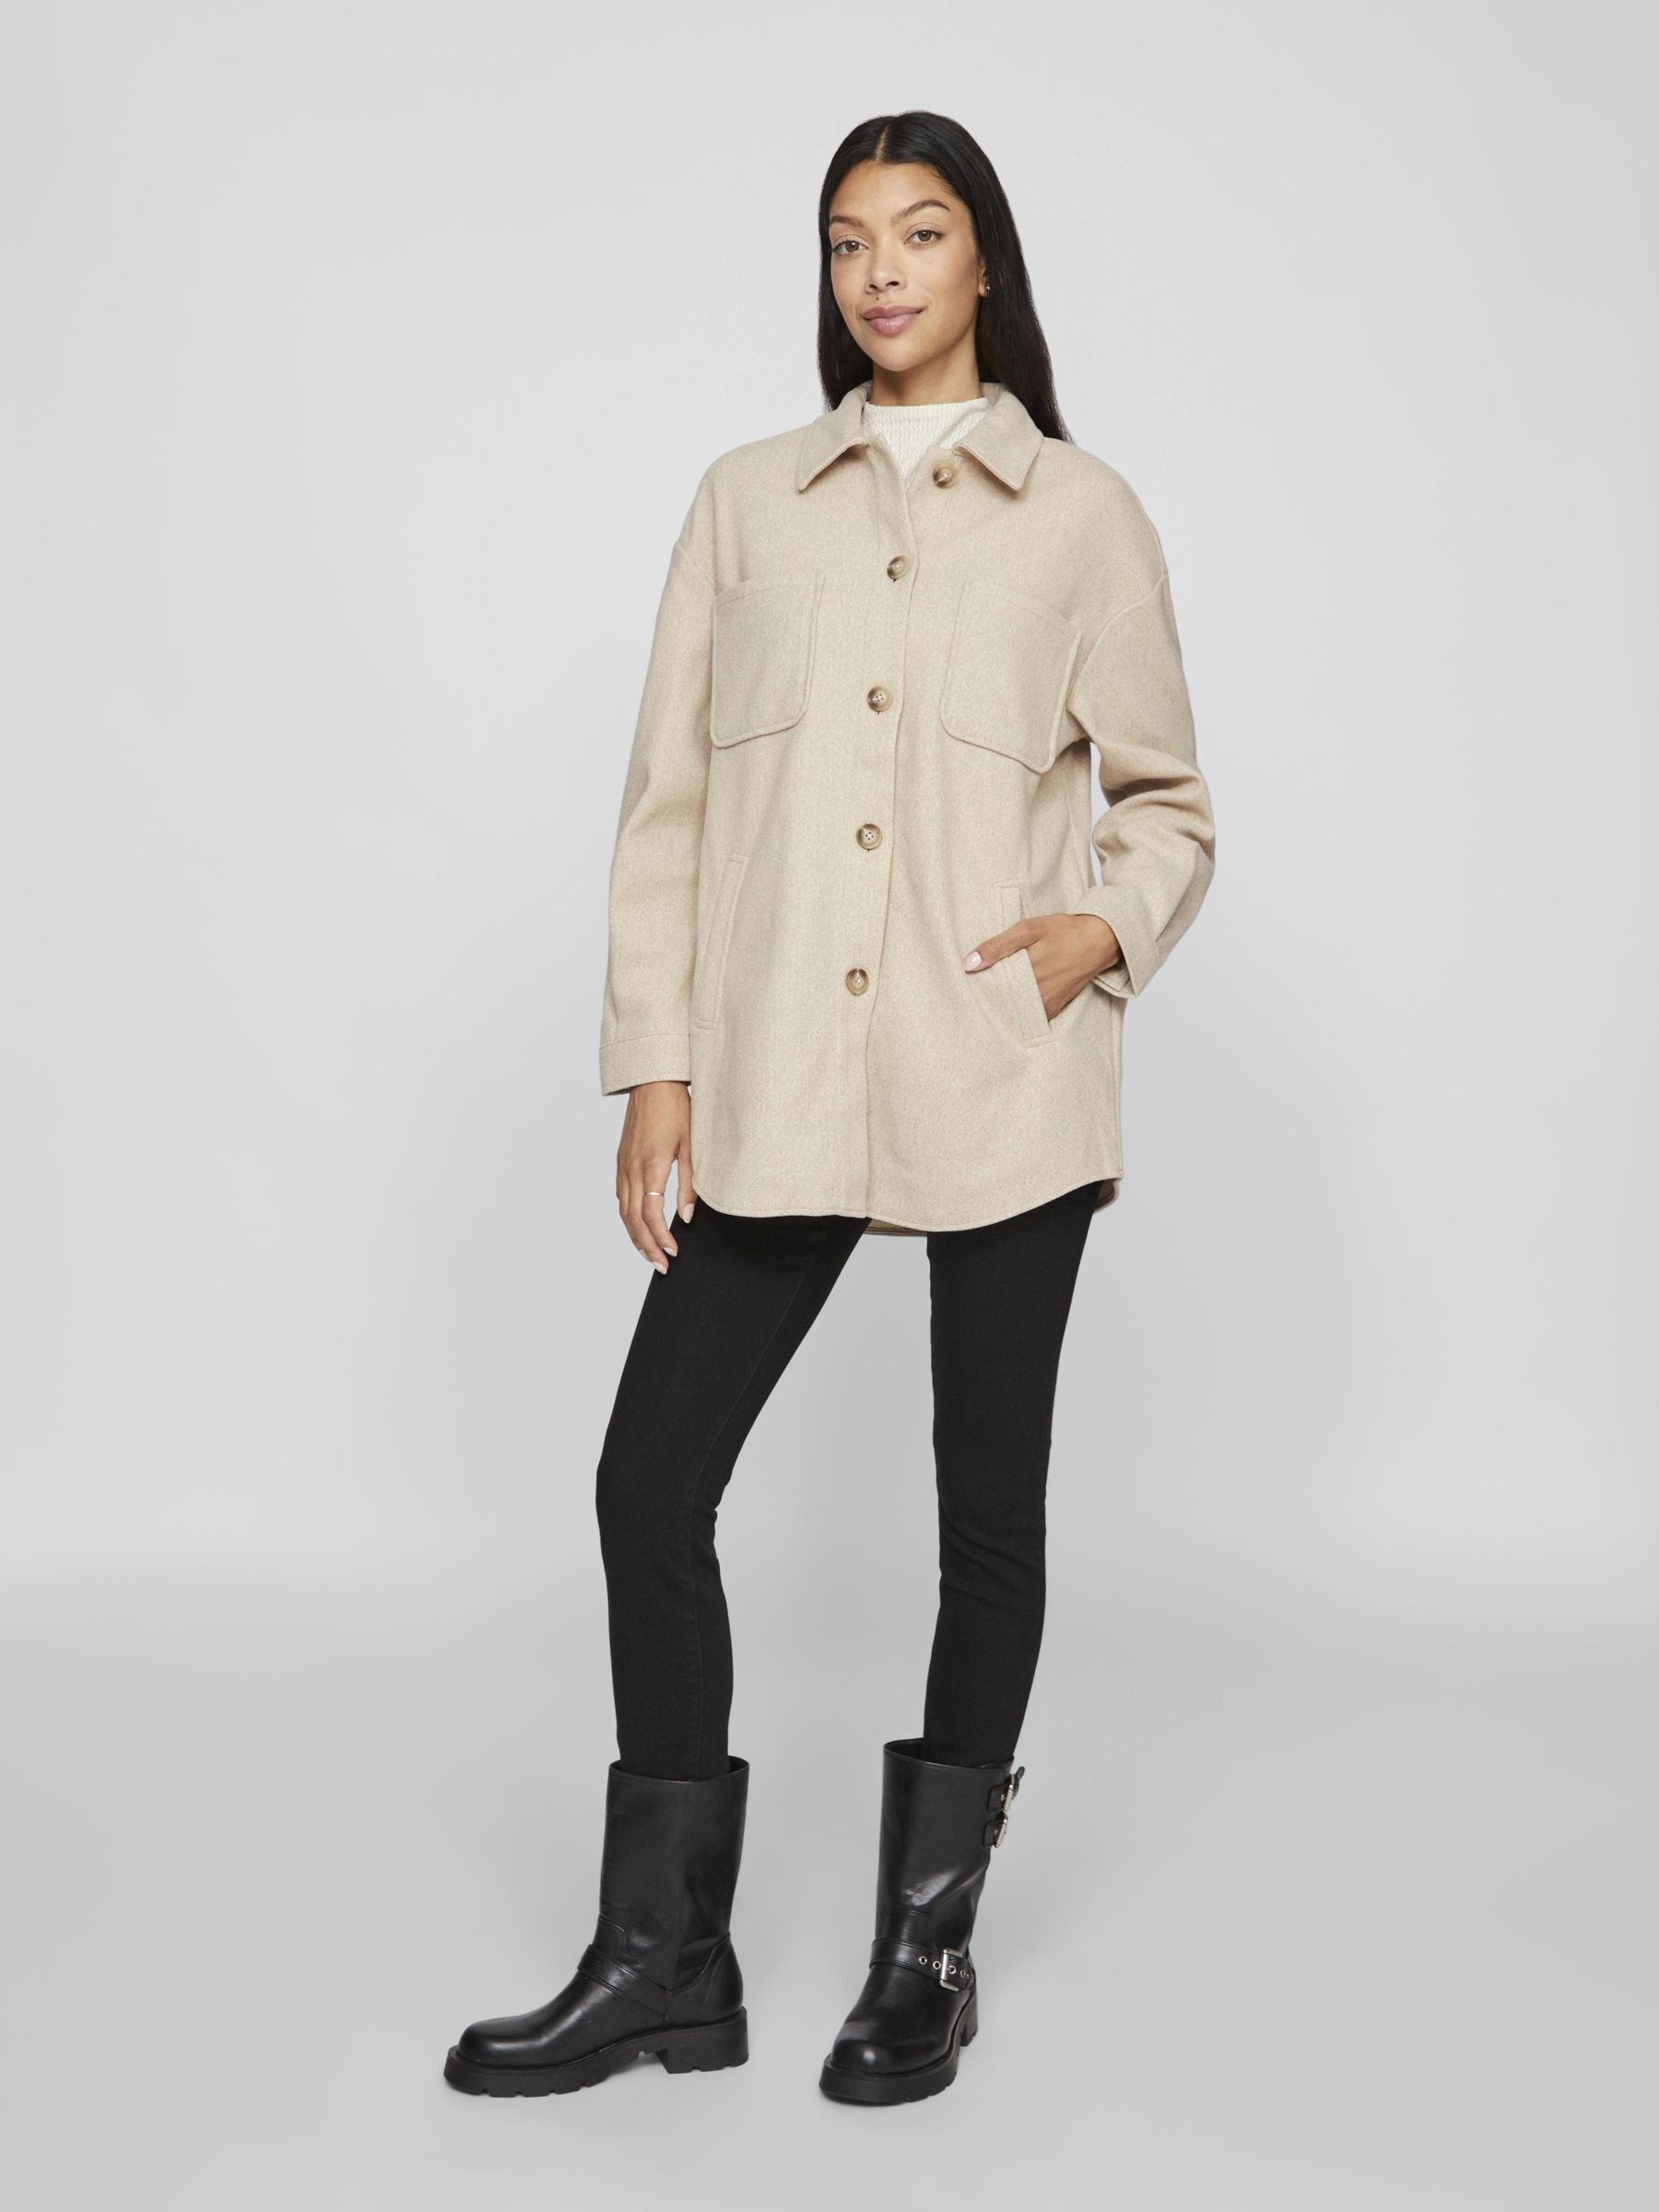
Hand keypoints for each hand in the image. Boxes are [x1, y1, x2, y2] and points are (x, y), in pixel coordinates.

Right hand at [616, 1080, 695, 1272]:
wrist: (653, 1082)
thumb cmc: (677, 1109)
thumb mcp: (691, 1146)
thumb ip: (689, 1184)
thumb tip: (686, 1217)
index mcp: (651, 1165)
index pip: (651, 1214)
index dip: (661, 1238)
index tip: (673, 1253)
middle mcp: (632, 1168)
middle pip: (633, 1219)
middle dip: (647, 1246)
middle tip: (661, 1266)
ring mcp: (623, 1165)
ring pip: (623, 1211)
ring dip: (635, 1236)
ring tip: (650, 1253)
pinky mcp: (621, 1160)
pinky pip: (621, 1197)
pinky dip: (628, 1218)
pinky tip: (638, 1226)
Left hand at [962, 912, 1120, 1020]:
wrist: (1100, 941)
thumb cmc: (1064, 931)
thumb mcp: (1029, 929)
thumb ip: (997, 946)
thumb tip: (968, 964)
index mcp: (1024, 972)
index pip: (989, 988)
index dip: (976, 987)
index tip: (966, 985)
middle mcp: (1035, 993)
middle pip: (1000, 1002)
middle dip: (988, 997)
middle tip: (975, 992)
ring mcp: (1045, 1003)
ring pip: (1014, 1011)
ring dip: (1003, 1005)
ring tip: (993, 996)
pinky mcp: (1054, 1009)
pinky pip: (1030, 1017)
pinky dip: (1020, 1011)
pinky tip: (1013, 1002)